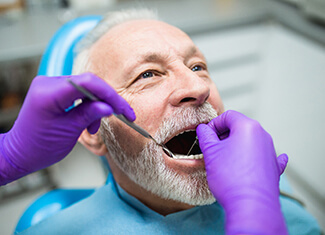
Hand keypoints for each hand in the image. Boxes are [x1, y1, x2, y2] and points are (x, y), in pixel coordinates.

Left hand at [0, 72, 134, 184]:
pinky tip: (89, 122)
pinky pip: (78, 93)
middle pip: (89, 83)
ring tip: (95, 128)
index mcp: (49, 94)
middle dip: (107, 100)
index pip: (88, 83)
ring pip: (86, 88)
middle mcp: (48, 84)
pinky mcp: (54, 91)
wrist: (20, 153)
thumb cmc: (38, 147)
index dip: (110, 95)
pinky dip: (88, 106)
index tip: (123, 110)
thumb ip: (90, 115)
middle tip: (122, 115)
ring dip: (97, 106)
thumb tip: (109, 107)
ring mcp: (50, 86)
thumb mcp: (69, 132)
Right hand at [197, 110, 287, 234]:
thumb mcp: (210, 153)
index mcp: (247, 127)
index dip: (214, 124)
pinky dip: (255, 155)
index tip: (206, 135)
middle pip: (240, 127)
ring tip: (224, 159)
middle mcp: (262, 135)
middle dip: (224, 135)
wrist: (250, 205)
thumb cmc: (231, 178)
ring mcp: (270, 151)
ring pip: (250, 140)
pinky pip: (264, 155)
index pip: (228, 116)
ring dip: (235, 146)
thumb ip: (205, 136)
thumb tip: (203, 129)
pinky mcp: (274, 166)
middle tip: (212, 147)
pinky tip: (251, 160)